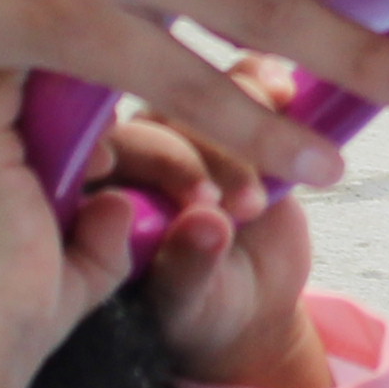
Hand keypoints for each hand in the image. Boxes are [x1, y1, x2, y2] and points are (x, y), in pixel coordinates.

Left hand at [90, 67, 334, 387]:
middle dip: (206, 162)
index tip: (197, 198)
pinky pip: (240, 77)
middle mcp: (133, 151)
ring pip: (201, 92)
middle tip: (242, 211)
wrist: (249, 302)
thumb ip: (188, 268)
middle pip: (158, 123)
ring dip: (242, 129)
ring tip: (265, 193)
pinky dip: (264, 78)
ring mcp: (181, 128)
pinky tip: (288, 91)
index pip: (107, 154)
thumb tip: (208, 223)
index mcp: (99, 193)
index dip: (153, 164)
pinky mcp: (230, 110)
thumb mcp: (188, 305)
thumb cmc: (199, 310)